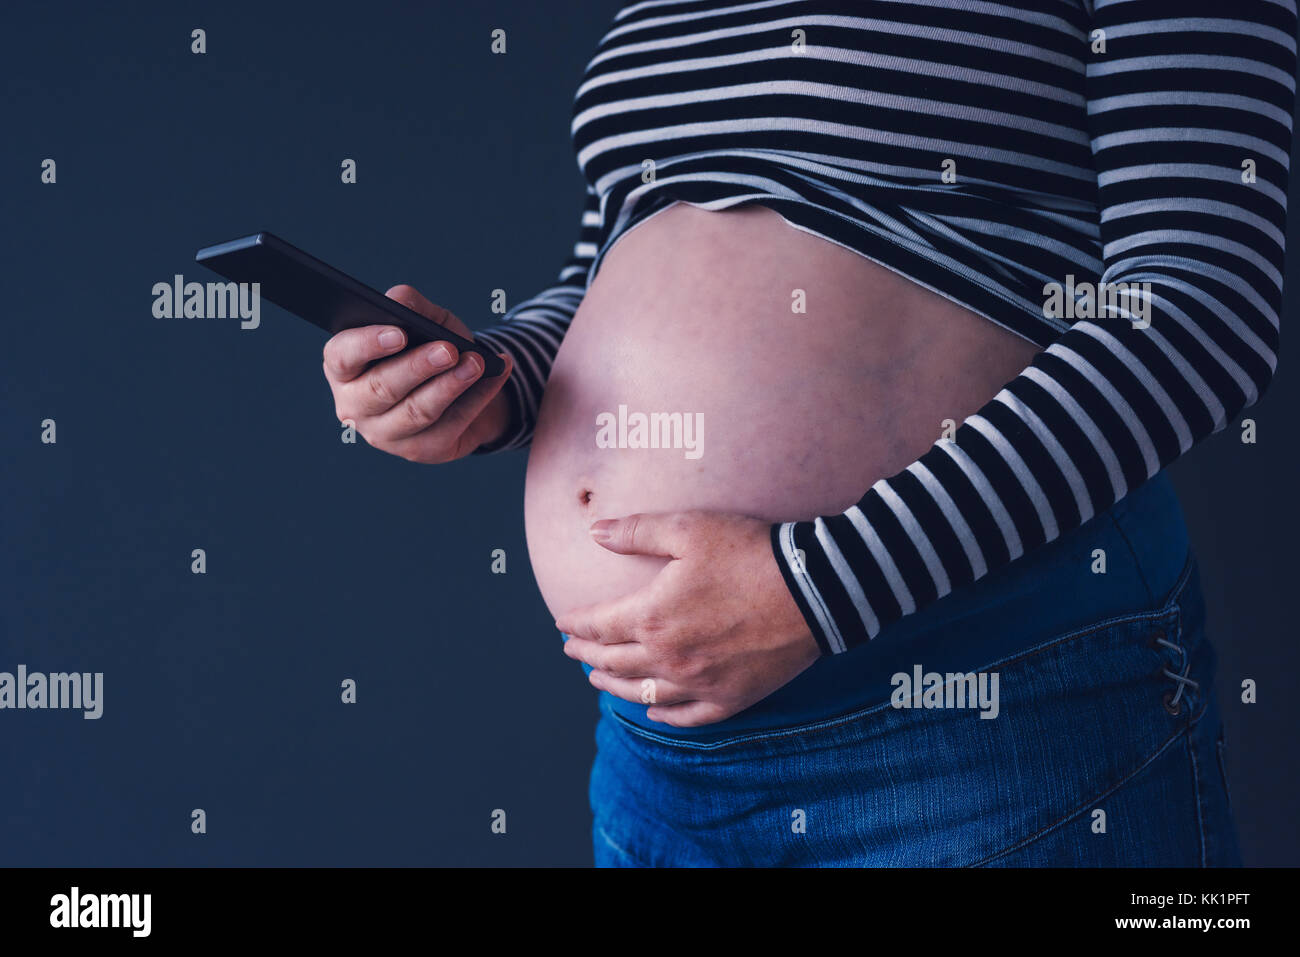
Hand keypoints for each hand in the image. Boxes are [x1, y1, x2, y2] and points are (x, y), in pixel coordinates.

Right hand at [322, 284, 513, 462]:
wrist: (460, 389)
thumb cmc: (429, 348)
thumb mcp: (422, 320)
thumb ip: (408, 305)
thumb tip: (399, 301)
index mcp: (344, 368)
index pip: (342, 357)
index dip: (368, 344)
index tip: (398, 333)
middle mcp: (355, 405)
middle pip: (381, 388)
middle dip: (418, 367)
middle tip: (449, 349)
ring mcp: (385, 434)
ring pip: (417, 411)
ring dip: (450, 385)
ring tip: (477, 363)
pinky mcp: (420, 450)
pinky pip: (450, 426)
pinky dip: (477, 399)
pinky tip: (496, 376)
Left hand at [555, 510, 822, 726]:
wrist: (814, 589)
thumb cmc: (748, 552)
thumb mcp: (688, 529)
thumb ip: (636, 532)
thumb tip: (595, 532)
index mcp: (652, 617)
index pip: (599, 627)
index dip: (576, 625)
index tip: (563, 623)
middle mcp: (669, 657)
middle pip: (614, 663)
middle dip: (587, 657)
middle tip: (573, 652)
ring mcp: (700, 682)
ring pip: (644, 692)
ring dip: (614, 688)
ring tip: (598, 683)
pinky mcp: (731, 697)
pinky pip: (688, 716)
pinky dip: (664, 713)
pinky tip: (654, 708)